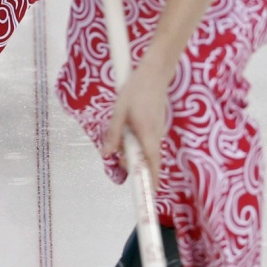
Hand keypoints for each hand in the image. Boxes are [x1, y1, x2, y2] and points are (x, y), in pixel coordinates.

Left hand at [104, 58, 174, 177]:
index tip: (149, 193)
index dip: (151, 179)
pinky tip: (129, 133)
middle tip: (120, 158)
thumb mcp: (119, 112)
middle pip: (148, 160)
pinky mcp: (157, 126)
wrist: (155, 73)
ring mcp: (158, 131)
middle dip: (135, 165)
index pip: (152, 163)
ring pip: (148, 151)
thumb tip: (107, 154)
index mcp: (148, 134)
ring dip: (135, 153)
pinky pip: (149, 142)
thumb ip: (113, 134)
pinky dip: (139, 145)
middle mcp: (156, 135)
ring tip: (122, 142)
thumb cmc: (136, 89)